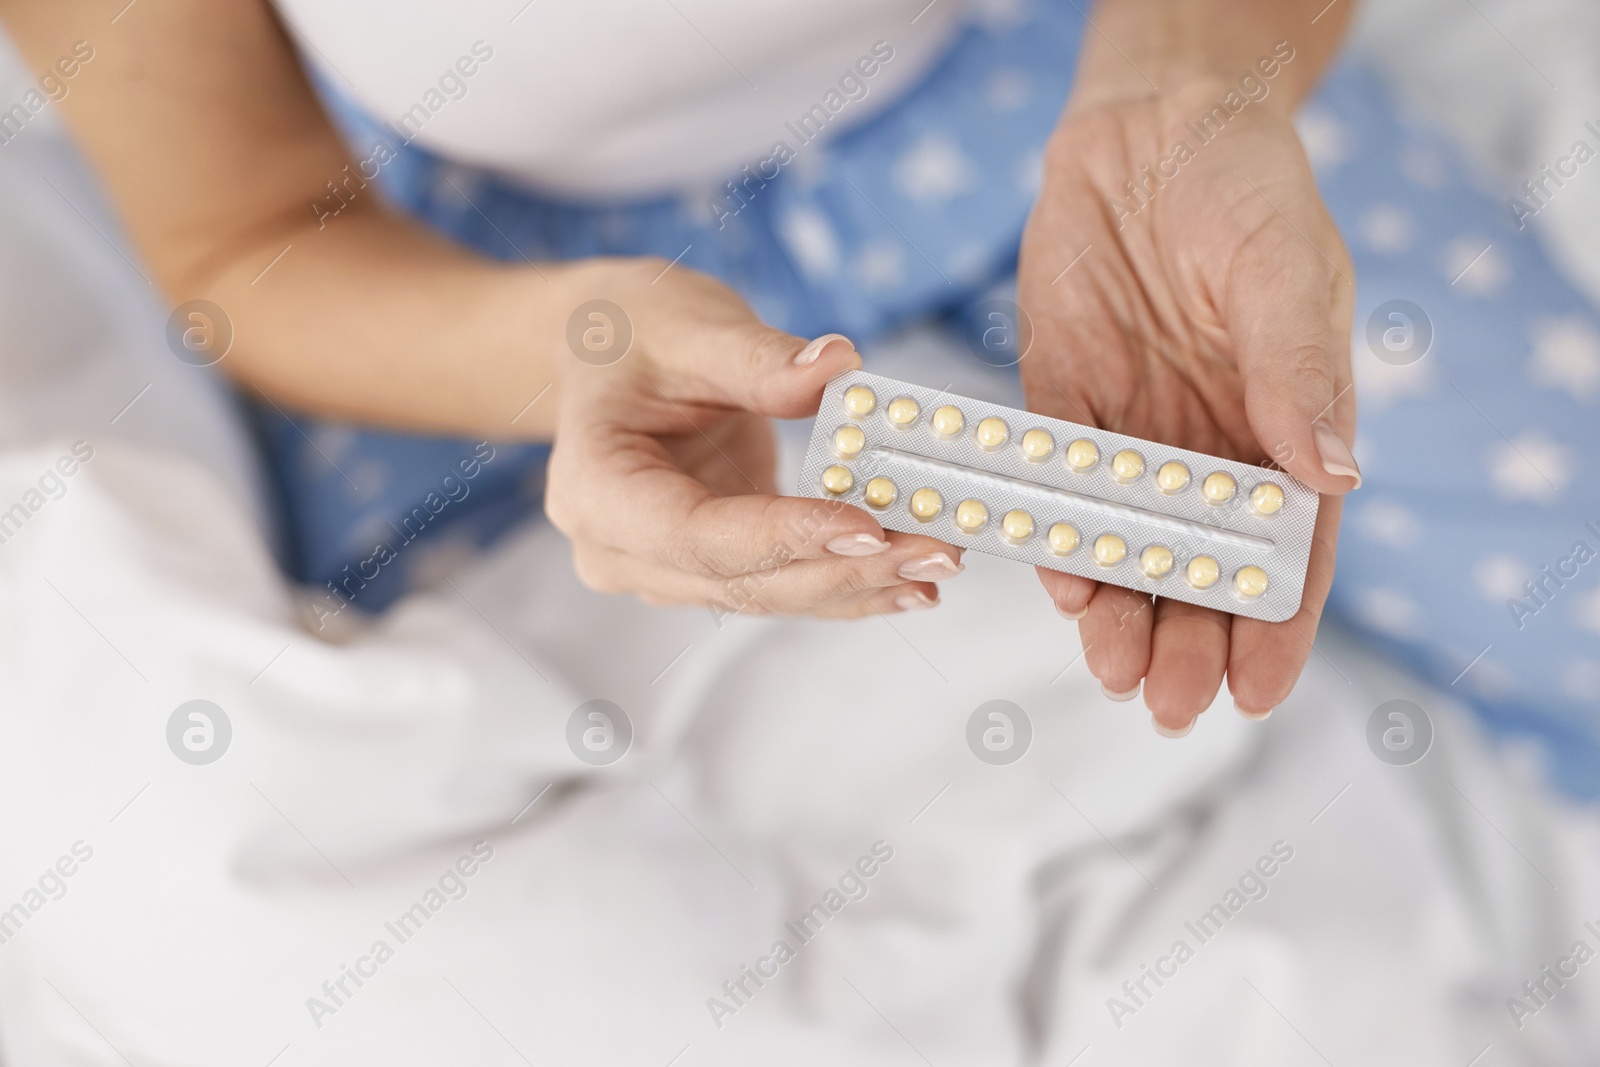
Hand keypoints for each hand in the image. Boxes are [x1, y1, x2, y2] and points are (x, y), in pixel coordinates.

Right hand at [546, 259, 964, 618]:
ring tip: (938, 563)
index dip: (782, 535)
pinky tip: (910, 583)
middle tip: (935, 551)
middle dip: (844, 568)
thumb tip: (839, 367)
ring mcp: (662, 570)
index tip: (865, 526)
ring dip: (858, 584)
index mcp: (593, 487)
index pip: (694, 533)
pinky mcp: (708, 569)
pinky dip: (847, 583)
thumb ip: (760, 358)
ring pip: (769, 595)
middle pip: (741, 580)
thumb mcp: (692, 327)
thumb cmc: (635, 332)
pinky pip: (781, 585)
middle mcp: (619, 550)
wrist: (609, 353)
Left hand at [1017, 78, 1357, 730]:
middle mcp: (1205, 452)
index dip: (1274, 628)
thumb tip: (1334, 476)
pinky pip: (1053, 486)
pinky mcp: (1060, 405)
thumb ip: (1300, 376)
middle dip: (1187, 644)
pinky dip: (1055, 536)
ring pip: (1124, 548)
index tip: (1256, 694)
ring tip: (1114, 671)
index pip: (1285, 555)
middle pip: (1198, 571)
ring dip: (1120, 615)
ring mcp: (1131, 434)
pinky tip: (1060, 584)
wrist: (1148, 131)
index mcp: (1283, 435)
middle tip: (1167, 706)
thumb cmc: (1245, 194)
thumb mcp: (1287, 276)